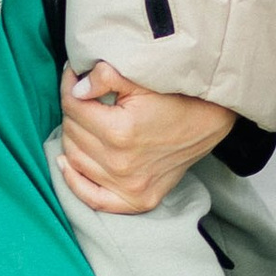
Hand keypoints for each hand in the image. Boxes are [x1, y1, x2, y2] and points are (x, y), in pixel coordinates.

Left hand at [58, 60, 235, 214]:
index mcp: (120, 131)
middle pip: (72, 132)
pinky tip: (66, 163)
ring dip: (72, 137)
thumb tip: (76, 87)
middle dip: (73, 109)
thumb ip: (105, 76)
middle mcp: (120, 164)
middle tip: (82, 95)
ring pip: (75, 159)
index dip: (69, 85)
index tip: (73, 75)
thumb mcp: (141, 78)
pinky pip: (91, 198)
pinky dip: (74, 181)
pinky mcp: (137, 200)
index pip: (73, 106)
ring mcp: (128, 187)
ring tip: (82, 120)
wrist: (209, 122)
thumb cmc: (176, 97)